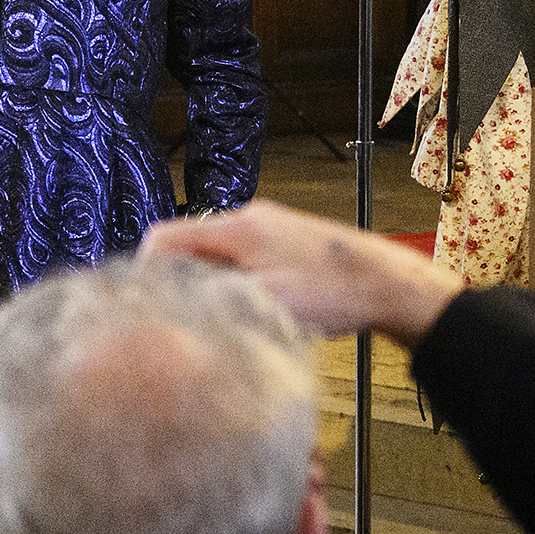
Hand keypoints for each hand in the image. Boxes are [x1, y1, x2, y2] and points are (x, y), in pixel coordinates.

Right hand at [139, 200, 461, 345]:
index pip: (163, 238)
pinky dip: (234, 278)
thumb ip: (214, 298)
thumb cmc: (334, 293)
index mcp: (237, 228)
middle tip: (186, 315)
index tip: (151, 304)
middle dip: (180, 280)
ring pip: (214, 252)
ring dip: (210, 282)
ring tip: (223, 313)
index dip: (146, 271)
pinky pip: (238, 256)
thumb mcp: (266, 303)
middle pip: (187, 245)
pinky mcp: (282, 238)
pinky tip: (252, 304)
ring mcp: (266, 225)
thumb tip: (173, 305)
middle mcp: (247, 217)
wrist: (387, 283)